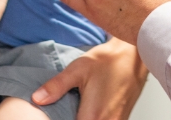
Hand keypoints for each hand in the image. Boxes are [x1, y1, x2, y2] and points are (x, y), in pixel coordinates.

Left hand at [32, 38, 146, 119]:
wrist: (133, 56)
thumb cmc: (108, 61)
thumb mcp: (78, 69)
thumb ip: (56, 86)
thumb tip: (37, 98)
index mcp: (92, 117)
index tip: (59, 114)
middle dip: (72, 118)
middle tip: (70, 108)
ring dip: (83, 118)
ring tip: (79, 107)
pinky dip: (94, 118)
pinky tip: (88, 109)